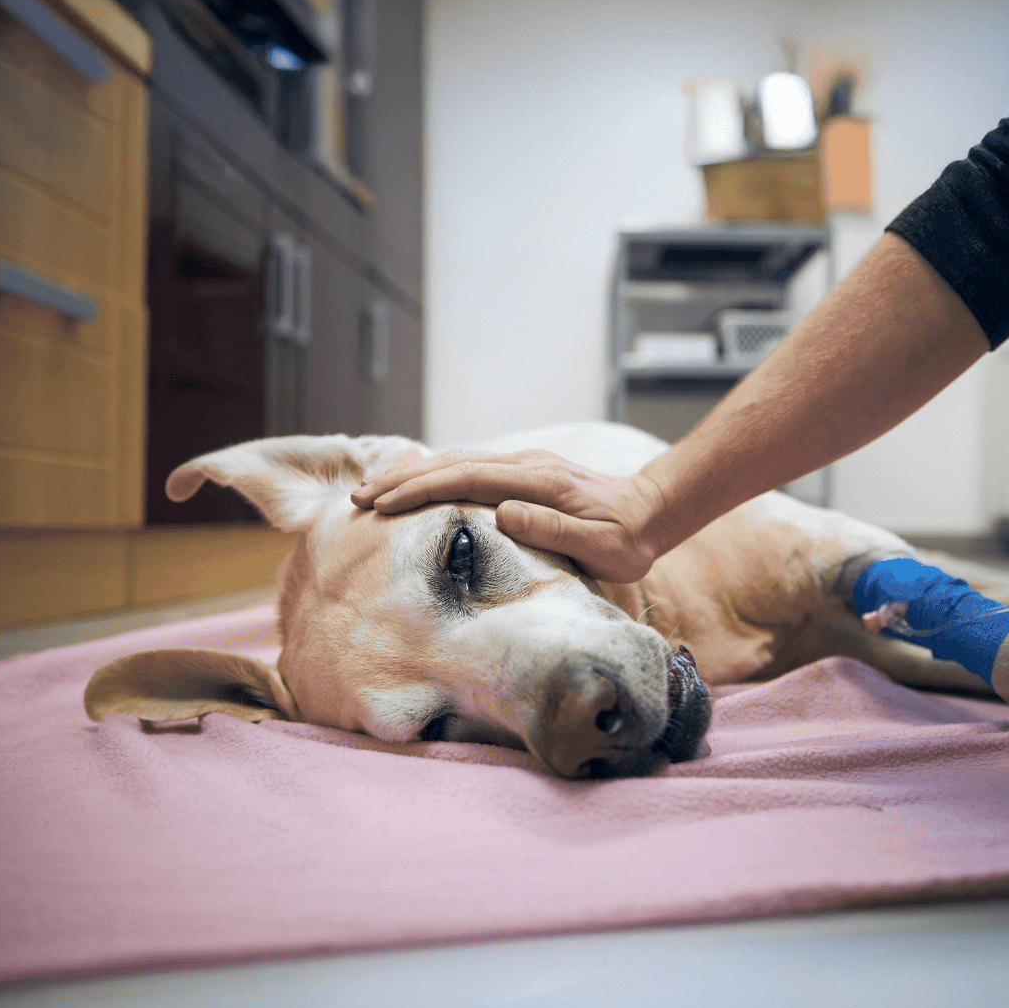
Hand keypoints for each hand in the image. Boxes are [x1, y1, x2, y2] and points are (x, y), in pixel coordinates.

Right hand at [350, 448, 666, 581]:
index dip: (420, 490)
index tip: (383, 504)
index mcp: (538, 481)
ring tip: (372, 490)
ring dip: (411, 474)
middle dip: (401, 479)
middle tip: (357, 497)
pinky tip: (412, 481)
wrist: (651, 511)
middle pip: (451, 463)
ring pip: (456, 460)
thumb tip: (502, 512)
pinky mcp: (522, 471)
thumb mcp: (600, 546)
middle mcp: (525, 464)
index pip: (466, 479)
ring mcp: (523, 464)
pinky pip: (468, 466)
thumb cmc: (627, 540)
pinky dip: (433, 472)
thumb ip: (553, 529)